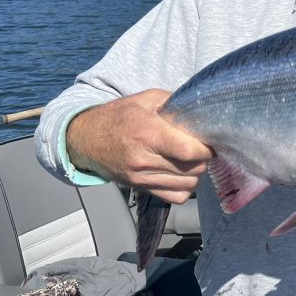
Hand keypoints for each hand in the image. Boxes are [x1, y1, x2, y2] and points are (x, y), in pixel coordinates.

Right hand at [66, 89, 213, 203]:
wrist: (85, 139)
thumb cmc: (119, 115)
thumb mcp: (146, 99)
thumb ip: (174, 103)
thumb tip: (201, 110)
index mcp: (148, 134)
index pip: (189, 151)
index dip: (206, 148)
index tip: (210, 140)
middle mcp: (144, 160)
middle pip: (193, 169)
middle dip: (204, 158)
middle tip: (202, 147)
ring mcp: (141, 178)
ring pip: (188, 184)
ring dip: (197, 172)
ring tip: (193, 159)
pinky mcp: (140, 188)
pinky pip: (176, 197)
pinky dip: (185, 187)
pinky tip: (182, 172)